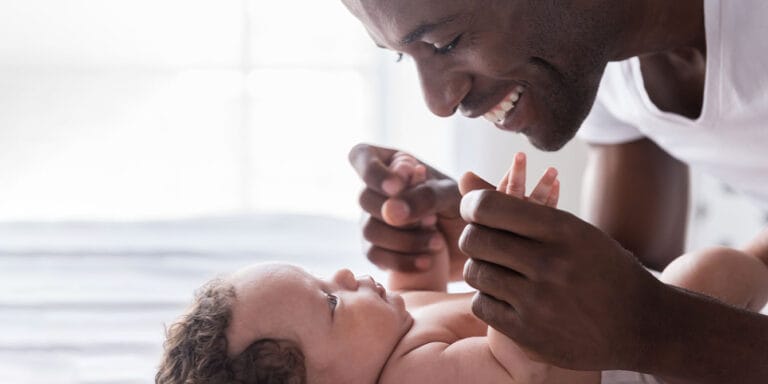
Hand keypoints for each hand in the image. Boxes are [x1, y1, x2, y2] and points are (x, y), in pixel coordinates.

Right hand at [348, 143, 465, 275]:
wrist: (473, 244)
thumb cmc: (463, 208)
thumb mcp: (451, 195)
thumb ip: (424, 195)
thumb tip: (390, 211)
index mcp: (393, 163)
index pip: (361, 156)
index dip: (373, 173)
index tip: (397, 187)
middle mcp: (377, 190)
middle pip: (364, 198)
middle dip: (398, 215)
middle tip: (432, 222)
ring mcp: (372, 220)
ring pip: (368, 230)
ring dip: (404, 240)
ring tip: (437, 243)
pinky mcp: (376, 249)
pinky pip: (375, 256)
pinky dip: (401, 260)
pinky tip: (426, 262)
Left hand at [459, 172, 661, 369]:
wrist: (641, 325)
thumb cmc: (600, 267)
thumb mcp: (571, 228)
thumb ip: (515, 204)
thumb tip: (463, 178)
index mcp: (563, 230)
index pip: (489, 208)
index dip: (473, 207)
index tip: (476, 212)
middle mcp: (550, 263)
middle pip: (476, 239)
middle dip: (473, 237)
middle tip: (483, 242)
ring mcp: (539, 302)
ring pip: (475, 273)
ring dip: (480, 269)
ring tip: (498, 269)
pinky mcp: (529, 333)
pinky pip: (480, 305)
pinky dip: (487, 298)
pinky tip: (506, 295)